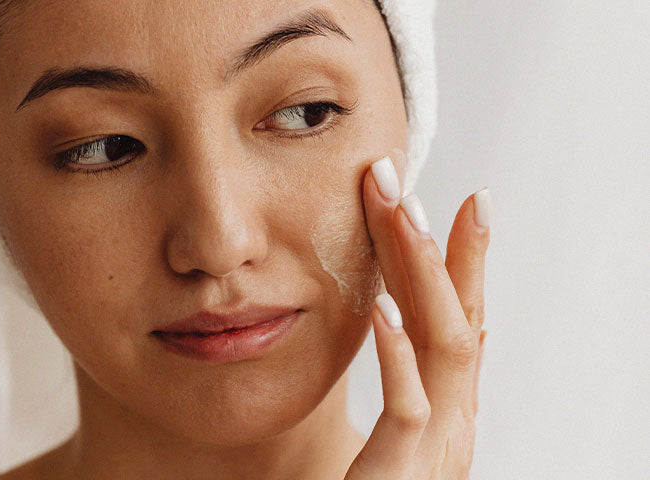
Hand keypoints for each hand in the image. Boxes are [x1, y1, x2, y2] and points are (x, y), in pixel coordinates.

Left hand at [345, 155, 489, 478]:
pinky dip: (398, 354)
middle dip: (442, 247)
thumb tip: (447, 327)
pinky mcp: (405, 470)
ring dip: (423, 276)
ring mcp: (437, 445)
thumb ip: (423, 381)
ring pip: (445, 347)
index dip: (464, 262)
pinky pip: (408, 407)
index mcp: (450, 408)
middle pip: (460, 319)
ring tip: (401, 216)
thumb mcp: (407, 433)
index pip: (462, 321)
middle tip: (412, 184)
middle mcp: (454, 421)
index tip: (462, 204)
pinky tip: (381, 310)